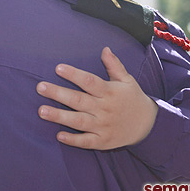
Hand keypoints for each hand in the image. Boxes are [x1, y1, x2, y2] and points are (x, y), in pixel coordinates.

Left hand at [36, 47, 157, 149]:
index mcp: (109, 92)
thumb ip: (114, 65)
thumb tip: (104, 49)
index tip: (58, 67)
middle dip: (58, 93)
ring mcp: (103, 126)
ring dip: (59, 116)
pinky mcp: (103, 141)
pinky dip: (73, 140)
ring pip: (78, 121)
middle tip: (40, 87)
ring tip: (41, 110)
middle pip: (79, 100)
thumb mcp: (127, 80)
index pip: (89, 81)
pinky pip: (86, 141)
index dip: (74, 74)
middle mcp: (105, 108)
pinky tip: (59, 135)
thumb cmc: (133, 99)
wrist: (148, 125)